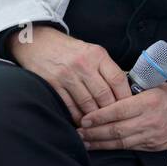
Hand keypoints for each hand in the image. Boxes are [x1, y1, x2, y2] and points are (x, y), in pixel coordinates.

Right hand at [8, 25, 131, 124]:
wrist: (38, 42)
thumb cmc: (70, 50)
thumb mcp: (92, 52)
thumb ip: (106, 69)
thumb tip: (123, 91)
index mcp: (97, 55)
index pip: (117, 79)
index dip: (124, 96)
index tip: (128, 106)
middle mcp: (83, 65)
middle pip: (103, 94)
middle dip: (111, 110)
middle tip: (115, 119)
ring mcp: (67, 75)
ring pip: (87, 103)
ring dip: (95, 116)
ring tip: (100, 124)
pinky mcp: (53, 84)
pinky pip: (69, 106)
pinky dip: (77, 116)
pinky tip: (83, 121)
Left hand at [78, 84, 166, 151]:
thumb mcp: (155, 84)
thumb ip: (133, 85)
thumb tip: (110, 82)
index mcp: (149, 101)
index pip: (119, 110)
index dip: (100, 116)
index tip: (84, 118)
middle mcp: (149, 120)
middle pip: (116, 129)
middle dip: (94, 132)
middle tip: (77, 132)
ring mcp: (151, 135)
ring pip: (120, 142)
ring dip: (99, 142)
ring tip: (83, 141)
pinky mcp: (152, 146)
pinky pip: (128, 148)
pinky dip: (112, 148)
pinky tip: (99, 146)